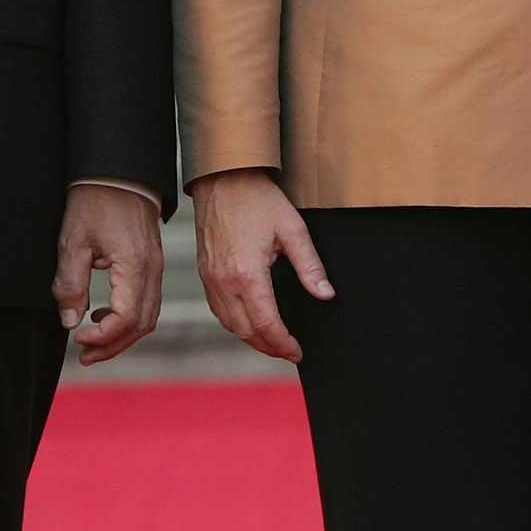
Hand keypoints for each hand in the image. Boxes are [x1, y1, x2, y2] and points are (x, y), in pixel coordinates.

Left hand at [52, 184, 164, 364]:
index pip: (126, 319)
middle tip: (83, 357)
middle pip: (142, 325)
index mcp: (135, 266)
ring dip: (122, 336)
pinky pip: (148, 303)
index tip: (76, 339)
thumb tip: (70, 322)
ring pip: (148, 317)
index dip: (102, 337)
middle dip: (113, 346)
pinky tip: (103, 315)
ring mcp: (156, 268)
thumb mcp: (73, 242)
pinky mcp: (152, 264)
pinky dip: (129, 319)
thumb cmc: (94, 202)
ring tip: (92, 343)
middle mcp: (152, 271)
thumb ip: (70, 284)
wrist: (118, 173)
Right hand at [191, 166, 331, 362]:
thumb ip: (310, 266)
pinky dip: (235, 324)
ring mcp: (210, 279)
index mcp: (247, 274)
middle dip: (269, 347)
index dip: (283, 343)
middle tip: (290, 353)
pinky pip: (219, 310)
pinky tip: (251, 323)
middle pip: (246, 331)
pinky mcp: (204, 273)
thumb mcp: (293, 229)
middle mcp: (223, 282)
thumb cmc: (259, 200)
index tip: (298, 351)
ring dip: (251, 338)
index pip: (266, 324)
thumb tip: (326, 295)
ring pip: (230, 324)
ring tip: (274, 343)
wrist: (224, 178)